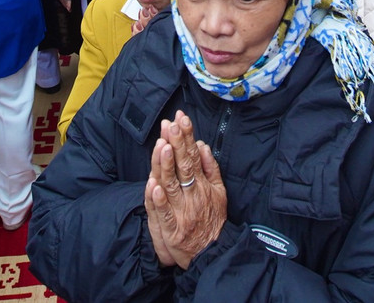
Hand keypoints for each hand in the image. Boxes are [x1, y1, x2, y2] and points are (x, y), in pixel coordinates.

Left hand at [144, 110, 226, 268]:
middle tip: (171, 124)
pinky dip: (159, 199)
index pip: (192, 156)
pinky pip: (164, 212)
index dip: (186, 137)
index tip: (181, 119)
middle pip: (182, 166)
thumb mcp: (220, 193)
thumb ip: (211, 168)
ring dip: (166, 165)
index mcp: (202, 185)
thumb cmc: (213, 221)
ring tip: (163, 145)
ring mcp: (181, 211)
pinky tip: (153, 184)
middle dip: (176, 143)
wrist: (212, 253)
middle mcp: (192, 195)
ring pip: (171, 185)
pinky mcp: (172, 228)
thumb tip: (203, 145)